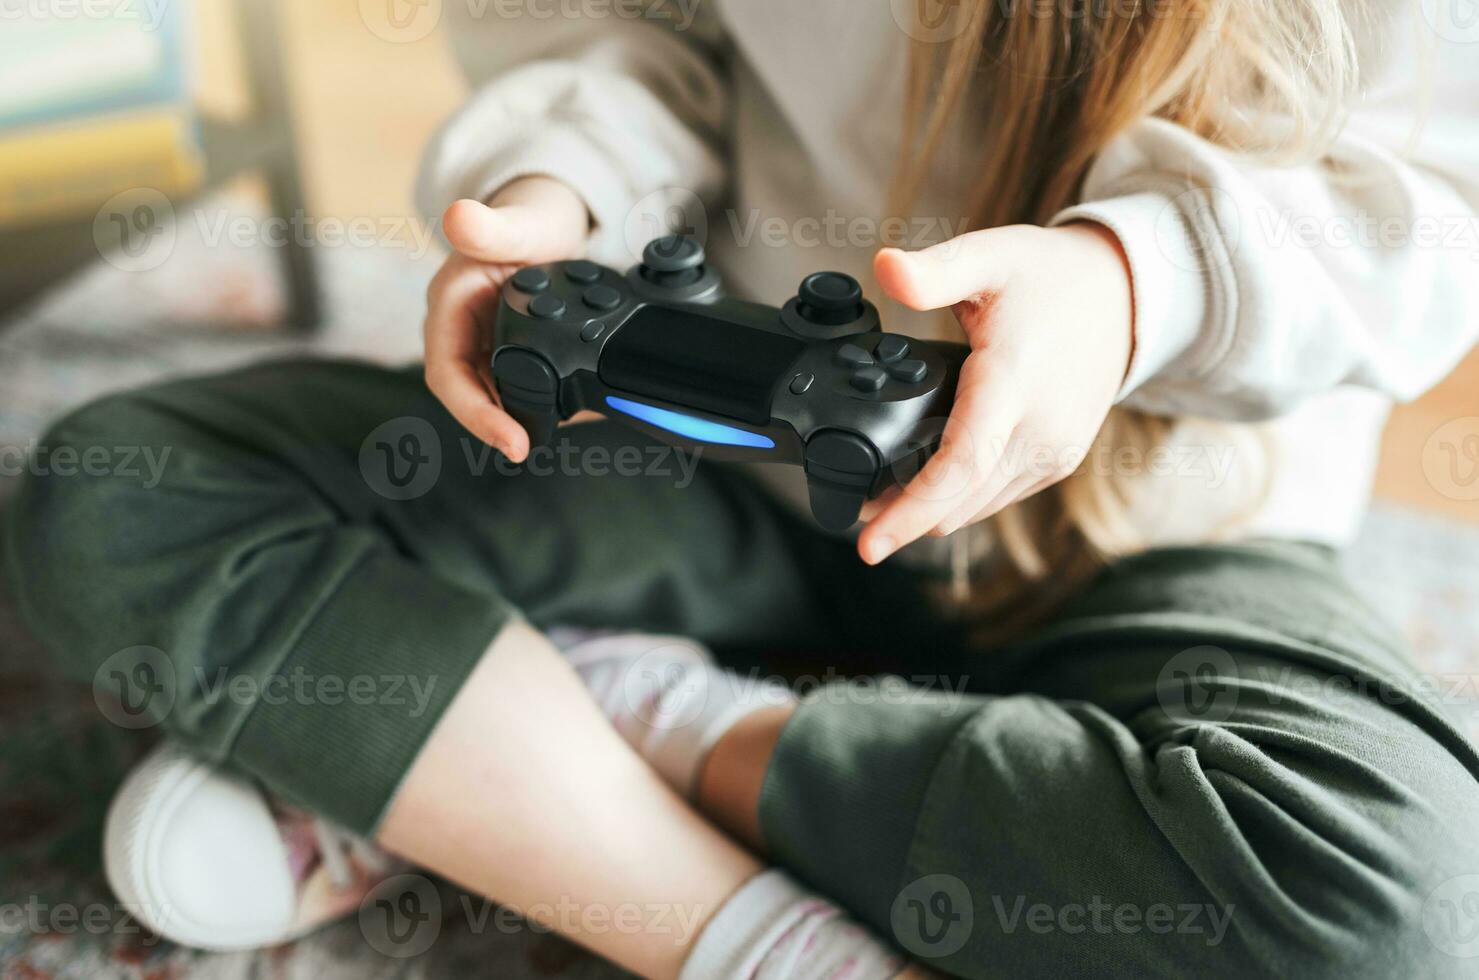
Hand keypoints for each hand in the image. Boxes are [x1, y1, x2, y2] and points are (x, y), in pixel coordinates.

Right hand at [423, 175, 588, 462]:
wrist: (548, 223)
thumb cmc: (527, 219)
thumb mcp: (517, 222)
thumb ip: (491, 227)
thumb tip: (459, 216)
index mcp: (448, 305)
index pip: (447, 375)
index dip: (474, 413)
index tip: (509, 440)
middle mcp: (461, 332)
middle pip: (469, 396)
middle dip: (499, 425)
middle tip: (534, 446)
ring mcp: (485, 346)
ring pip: (494, 397)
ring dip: (523, 418)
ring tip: (568, 427)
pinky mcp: (510, 353)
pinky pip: (518, 387)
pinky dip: (545, 403)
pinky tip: (579, 413)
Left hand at [857, 223, 1134, 564]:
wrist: (1124, 294)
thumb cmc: (1051, 277)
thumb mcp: (989, 257)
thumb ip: (934, 271)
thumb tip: (885, 266)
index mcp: (1015, 384)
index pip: (961, 465)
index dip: (911, 510)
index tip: (869, 544)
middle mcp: (1040, 431)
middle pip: (960, 500)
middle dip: (903, 519)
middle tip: (853, 513)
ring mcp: (1054, 452)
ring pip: (977, 506)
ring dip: (930, 513)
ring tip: (881, 500)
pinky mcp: (1058, 461)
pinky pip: (998, 496)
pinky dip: (960, 500)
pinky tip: (929, 485)